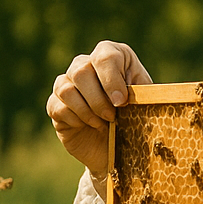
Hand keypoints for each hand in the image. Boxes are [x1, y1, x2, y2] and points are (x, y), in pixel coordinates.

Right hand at [47, 40, 152, 178]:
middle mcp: (86, 64)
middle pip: (81, 70)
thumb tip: (133, 95)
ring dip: (87, 110)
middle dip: (98, 98)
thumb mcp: (146, 104)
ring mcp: (67, 83)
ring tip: (104, 123)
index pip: (106, 55)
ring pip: (65, 88)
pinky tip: (90, 126)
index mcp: (113, 56)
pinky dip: (75, 119)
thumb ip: (142, 94)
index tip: (122, 101)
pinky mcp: (56, 104)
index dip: (111, 79)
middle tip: (113, 117)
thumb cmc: (138, 119)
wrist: (121, 148)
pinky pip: (57, 106)